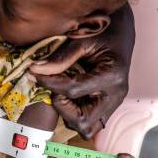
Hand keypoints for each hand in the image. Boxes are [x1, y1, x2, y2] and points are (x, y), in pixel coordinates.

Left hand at [29, 4, 134, 139]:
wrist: (122, 30)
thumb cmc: (105, 31)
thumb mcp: (82, 39)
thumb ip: (60, 58)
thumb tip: (36, 70)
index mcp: (112, 76)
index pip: (73, 90)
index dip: (49, 84)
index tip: (34, 74)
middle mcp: (115, 95)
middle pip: (84, 122)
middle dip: (63, 109)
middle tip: (55, 90)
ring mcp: (113, 103)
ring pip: (87, 128)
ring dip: (69, 114)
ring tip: (63, 93)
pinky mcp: (108, 106)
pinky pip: (89, 122)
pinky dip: (75, 114)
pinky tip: (70, 96)